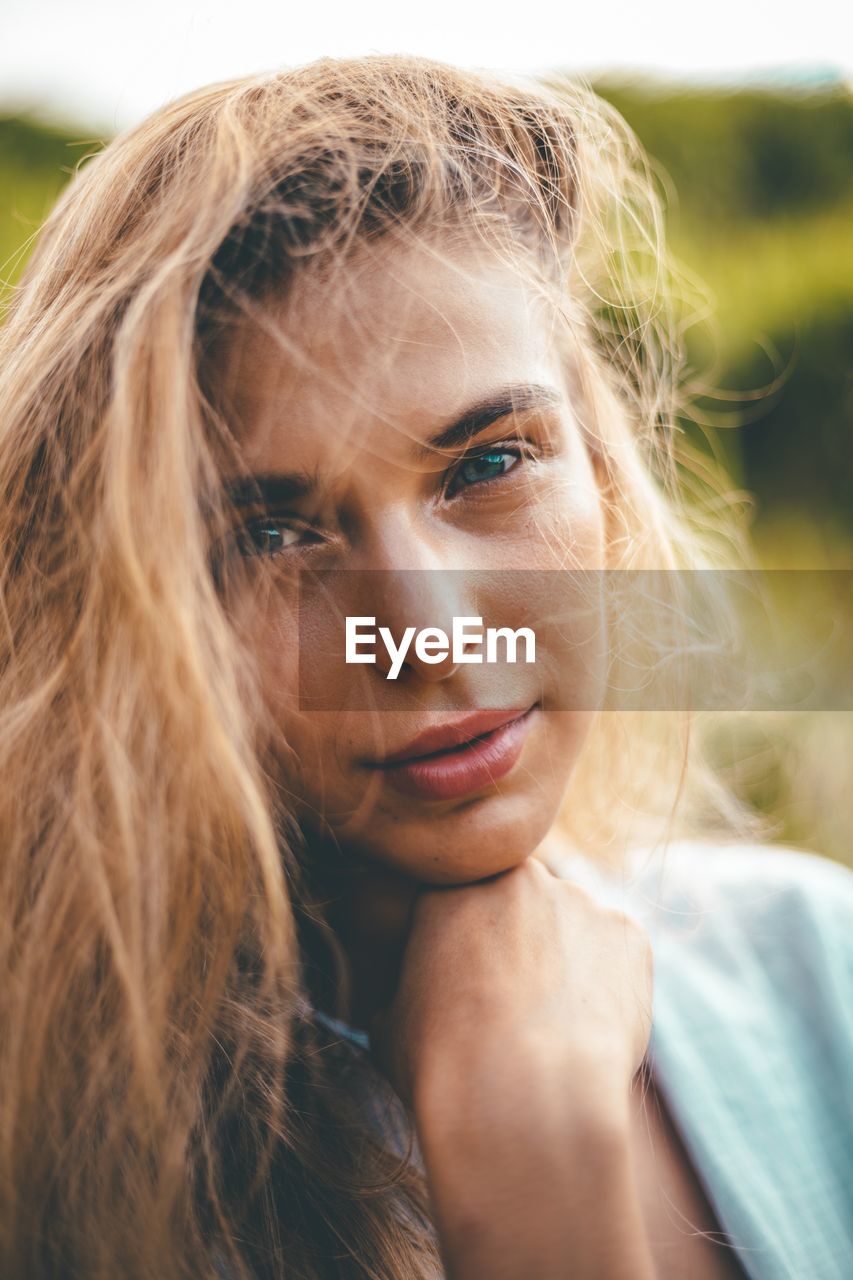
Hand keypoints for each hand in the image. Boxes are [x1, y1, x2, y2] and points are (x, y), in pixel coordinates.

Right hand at [368, 855, 655, 1279]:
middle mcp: (518, 875)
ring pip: (570, 925)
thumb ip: (400, 992)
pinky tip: (589, 1029)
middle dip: (515, 943)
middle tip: (510, 1004)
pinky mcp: (628, 932)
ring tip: (552, 1026)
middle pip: (519, 903)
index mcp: (449, 885)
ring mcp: (579, 898)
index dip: (461, 945)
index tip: (464, 984)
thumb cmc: (443, 1066)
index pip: (457, 900)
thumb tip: (395, 1004)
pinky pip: (615, 952)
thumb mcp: (387, 1025)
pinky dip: (606, 983)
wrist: (523, 1097)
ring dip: (562, 960)